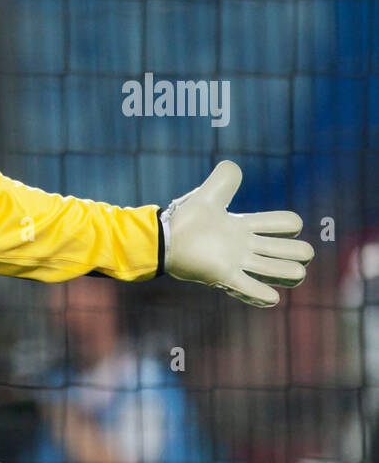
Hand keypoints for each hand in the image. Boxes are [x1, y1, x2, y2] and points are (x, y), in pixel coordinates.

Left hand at [162, 161, 313, 307]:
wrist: (162, 239)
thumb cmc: (184, 219)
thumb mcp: (208, 195)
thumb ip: (223, 179)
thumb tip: (234, 166)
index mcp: (244, 226)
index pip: (283, 223)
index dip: (291, 224)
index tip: (287, 225)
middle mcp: (245, 246)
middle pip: (290, 251)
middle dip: (299, 252)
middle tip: (295, 255)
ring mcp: (237, 263)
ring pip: (279, 271)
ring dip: (289, 273)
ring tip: (292, 274)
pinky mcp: (224, 276)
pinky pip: (251, 289)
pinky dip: (264, 296)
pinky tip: (271, 297)